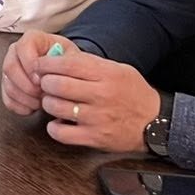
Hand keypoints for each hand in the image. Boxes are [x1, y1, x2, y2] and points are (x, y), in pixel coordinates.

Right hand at [1, 31, 75, 116]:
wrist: (68, 72)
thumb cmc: (70, 63)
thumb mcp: (72, 57)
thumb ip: (62, 62)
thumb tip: (48, 74)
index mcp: (33, 39)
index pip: (23, 48)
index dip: (30, 65)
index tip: (42, 79)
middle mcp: (17, 51)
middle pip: (10, 67)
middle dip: (26, 85)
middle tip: (42, 94)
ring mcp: (11, 68)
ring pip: (8, 84)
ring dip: (25, 97)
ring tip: (42, 102)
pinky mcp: (9, 85)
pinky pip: (7, 98)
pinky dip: (20, 106)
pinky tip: (33, 108)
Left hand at [36, 46, 161, 152]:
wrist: (155, 123)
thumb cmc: (133, 93)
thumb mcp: (118, 70)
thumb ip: (90, 63)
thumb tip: (58, 56)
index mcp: (106, 74)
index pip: (67, 64)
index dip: (47, 63)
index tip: (40, 65)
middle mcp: (101, 95)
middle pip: (56, 84)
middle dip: (45, 83)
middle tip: (45, 84)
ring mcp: (96, 118)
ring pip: (55, 107)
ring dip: (48, 103)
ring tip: (53, 101)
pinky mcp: (94, 138)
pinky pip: (61, 133)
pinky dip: (53, 127)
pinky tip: (58, 121)